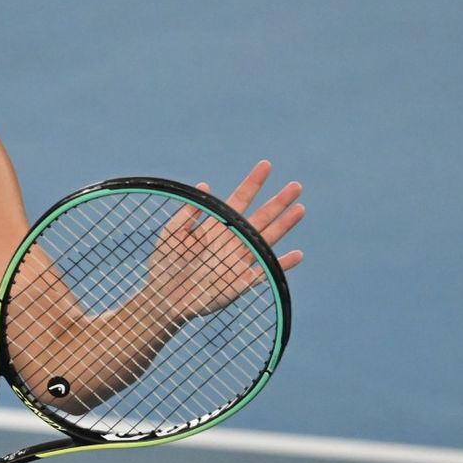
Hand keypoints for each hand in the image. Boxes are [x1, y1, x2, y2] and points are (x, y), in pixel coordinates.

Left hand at [145, 160, 303, 321]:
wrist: (163, 297)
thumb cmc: (165, 264)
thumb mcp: (171, 234)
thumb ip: (187, 213)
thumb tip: (204, 186)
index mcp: (216, 226)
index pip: (239, 200)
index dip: (253, 183)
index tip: (265, 165)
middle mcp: (232, 240)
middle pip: (260, 217)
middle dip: (278, 202)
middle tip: (295, 185)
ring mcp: (239, 260)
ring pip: (267, 239)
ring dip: (284, 225)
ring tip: (299, 208)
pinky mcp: (242, 282)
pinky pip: (265, 271)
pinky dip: (282, 264)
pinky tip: (297, 254)